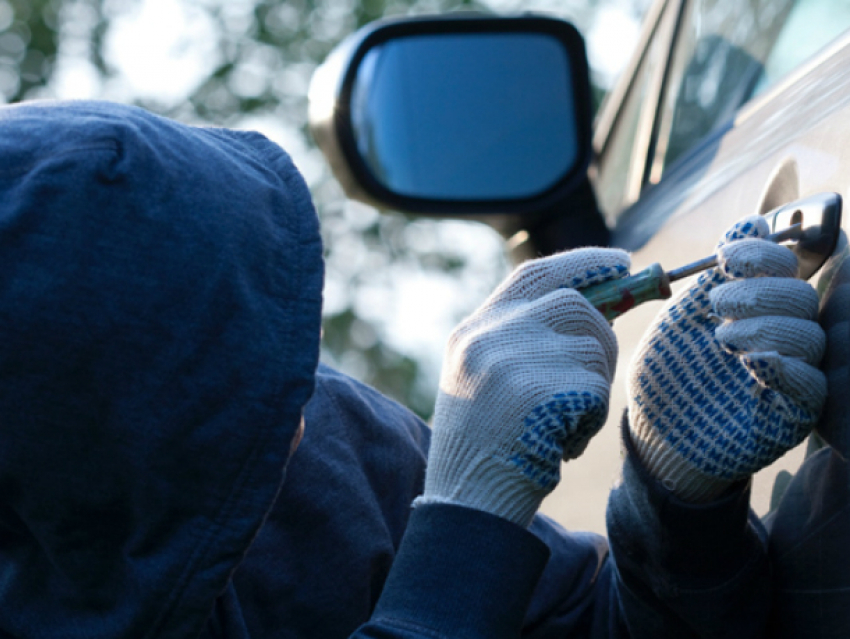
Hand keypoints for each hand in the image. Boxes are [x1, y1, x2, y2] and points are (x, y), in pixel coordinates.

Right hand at [418, 247, 629, 526]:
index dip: (581, 263)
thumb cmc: (484, 449)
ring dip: (594, 386)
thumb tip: (596, 310)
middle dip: (601, 334)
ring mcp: (512, 360)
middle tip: (599, 372)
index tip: (619, 262)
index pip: (533, 275)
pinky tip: (562, 442)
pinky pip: (596, 389)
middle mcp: (488, 336)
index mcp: (472, 332)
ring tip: (565, 422)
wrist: (467, 503)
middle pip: (573, 305)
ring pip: (592, 346)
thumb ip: (523, 341)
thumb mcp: (486, 381)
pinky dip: (592, 419)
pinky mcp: (540, 390)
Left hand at [628, 216, 826, 501]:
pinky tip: (753, 362)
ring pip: (809, 334)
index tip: (728, 257)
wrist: (655, 430)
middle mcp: (784, 332)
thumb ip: (716, 275)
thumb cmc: (668, 370)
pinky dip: (784, 367)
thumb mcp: (683, 315)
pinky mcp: (795, 412)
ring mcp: (794, 372)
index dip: (766, 252)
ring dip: (764, 327)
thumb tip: (753, 223)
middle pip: (803, 296)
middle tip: (718, 306)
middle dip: (759, 291)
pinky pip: (812, 384)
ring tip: (722, 339)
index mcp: (760, 304)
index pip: (791, 264)